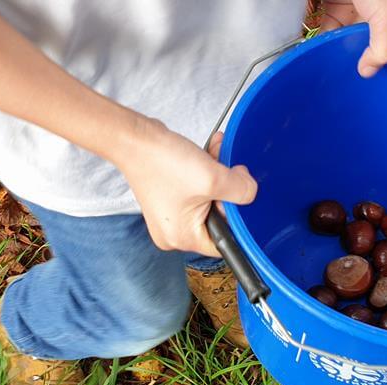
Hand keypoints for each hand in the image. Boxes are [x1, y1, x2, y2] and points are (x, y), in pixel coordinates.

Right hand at [119, 120, 256, 256]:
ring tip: (215, 157)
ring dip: (218, 178)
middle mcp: (174, 232)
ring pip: (210, 201)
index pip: (224, 242)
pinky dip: (206, 174)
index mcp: (181, 238)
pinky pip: (198, 191)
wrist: (135, 139)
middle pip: (218, 219)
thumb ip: (241, 191)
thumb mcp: (212, 179)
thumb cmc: (162, 162)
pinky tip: (208, 155)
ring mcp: (171, 215)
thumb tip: (251, 193)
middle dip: (227, 192)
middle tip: (227, 171)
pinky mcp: (169, 198)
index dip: (237, 219)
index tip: (238, 196)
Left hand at [321, 0, 386, 77]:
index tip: (384, 78)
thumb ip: (384, 45)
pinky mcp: (332, 8)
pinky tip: (317, 59)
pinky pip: (327, 32)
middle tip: (354, 79)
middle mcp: (380, 11)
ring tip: (334, 75)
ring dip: (339, 54)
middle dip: (363, 59)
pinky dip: (322, 44)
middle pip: (372, 44)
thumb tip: (369, 71)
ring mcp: (355, 10)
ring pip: (347, 40)